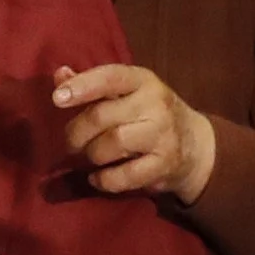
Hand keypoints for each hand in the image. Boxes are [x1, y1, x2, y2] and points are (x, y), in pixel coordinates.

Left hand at [49, 63, 215, 201]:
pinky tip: (97, 177)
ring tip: (89, 157)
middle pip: (101, 116)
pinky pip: (123, 176)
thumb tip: (59, 75)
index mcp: (143, 81)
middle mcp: (155, 105)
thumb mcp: (127, 94)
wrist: (196, 146)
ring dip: (90, 155)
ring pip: (111, 144)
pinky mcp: (163, 166)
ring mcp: (162, 136)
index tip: (57, 98)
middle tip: (71, 143)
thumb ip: (92, 85)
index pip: (110, 77)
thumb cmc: (150, 114)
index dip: (82, 86)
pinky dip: (103, 180)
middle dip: (76, 133)